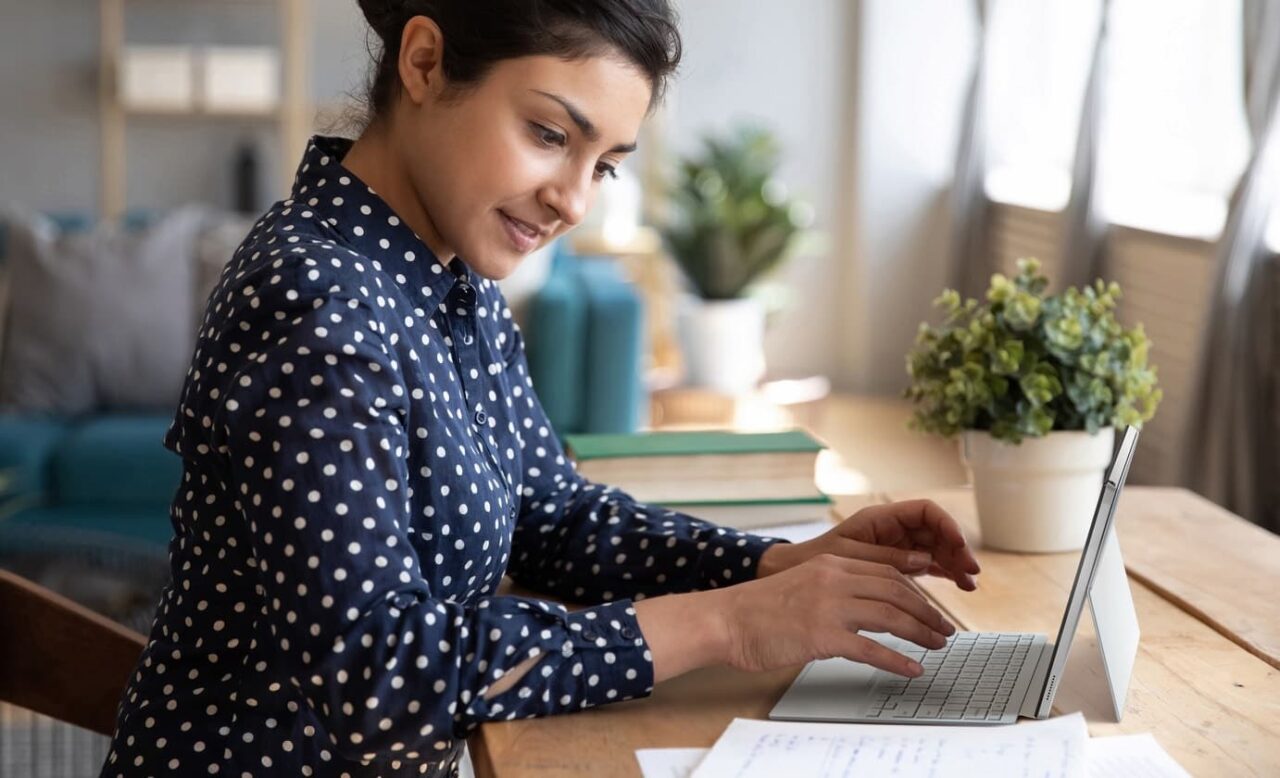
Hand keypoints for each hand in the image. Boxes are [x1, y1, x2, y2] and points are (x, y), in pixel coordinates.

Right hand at [711, 554, 955, 676]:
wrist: (726, 620)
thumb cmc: (758, 609)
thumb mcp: (801, 583)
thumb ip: (831, 588)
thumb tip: (861, 608)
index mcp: (830, 564)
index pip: (886, 571)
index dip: (915, 590)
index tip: (930, 605)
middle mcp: (834, 579)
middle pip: (896, 591)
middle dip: (927, 611)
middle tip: (944, 628)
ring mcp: (829, 606)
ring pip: (891, 615)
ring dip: (921, 631)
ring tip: (937, 645)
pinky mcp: (822, 635)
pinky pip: (871, 649)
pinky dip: (897, 660)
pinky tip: (912, 669)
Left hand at [757, 499, 979, 589]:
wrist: (792, 574)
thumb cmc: (814, 560)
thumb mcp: (849, 557)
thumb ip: (886, 558)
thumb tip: (924, 559)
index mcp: (880, 518)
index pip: (925, 511)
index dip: (946, 525)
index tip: (958, 545)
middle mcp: (892, 529)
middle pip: (935, 532)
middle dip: (956, 549)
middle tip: (970, 572)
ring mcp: (895, 546)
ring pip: (935, 550)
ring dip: (954, 564)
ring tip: (969, 584)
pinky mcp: (895, 565)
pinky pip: (926, 565)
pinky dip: (943, 574)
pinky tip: (958, 586)